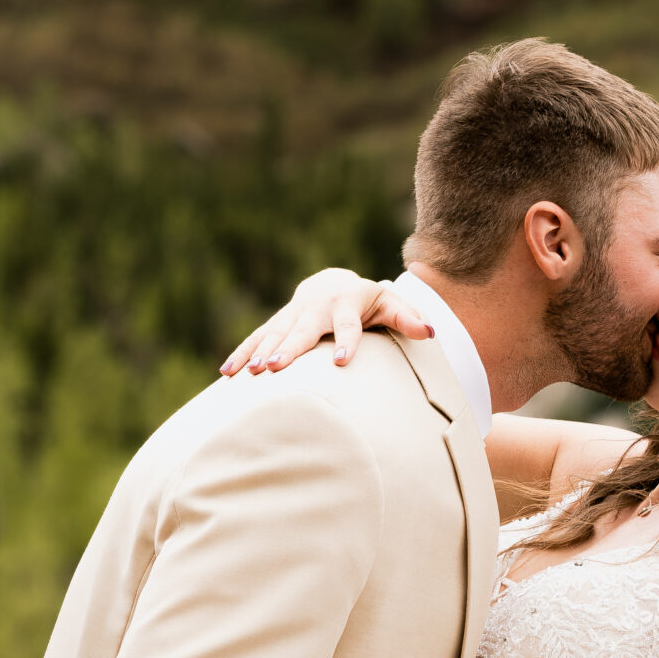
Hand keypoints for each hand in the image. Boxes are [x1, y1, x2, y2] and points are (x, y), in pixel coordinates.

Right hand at [221, 269, 432, 375]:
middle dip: (288, 349)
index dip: (346, 342)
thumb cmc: (368, 303)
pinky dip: (241, 354)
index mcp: (347, 306)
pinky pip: (256, 339)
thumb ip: (408, 319)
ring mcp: (293, 315)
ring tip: (249, 374)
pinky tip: (227, 373)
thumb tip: (431, 332)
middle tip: (275, 368)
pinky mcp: (276, 324)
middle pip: (303, 330)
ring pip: (274, 334)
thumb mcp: (390, 306)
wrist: (331, 283)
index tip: (342, 361)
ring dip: (259, 353)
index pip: (349, 326)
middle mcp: (316, 309)